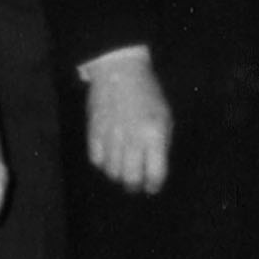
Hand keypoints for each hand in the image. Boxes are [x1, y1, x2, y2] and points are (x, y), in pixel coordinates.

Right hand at [82, 54, 172, 194]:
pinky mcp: (93, 133)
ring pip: (112, 173)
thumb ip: (162, 145)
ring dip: (118, 175)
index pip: (155, 174)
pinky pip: (96, 161)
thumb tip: (154, 171)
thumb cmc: (147, 94)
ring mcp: (111, 137)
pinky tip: (108, 157)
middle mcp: (132, 139)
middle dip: (134, 186)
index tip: (152, 186)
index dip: (154, 185)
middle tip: (136, 184)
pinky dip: (103, 163)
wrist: (119, 71)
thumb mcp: (165, 116)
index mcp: (154, 134)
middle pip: (130, 179)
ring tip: (122, 169)